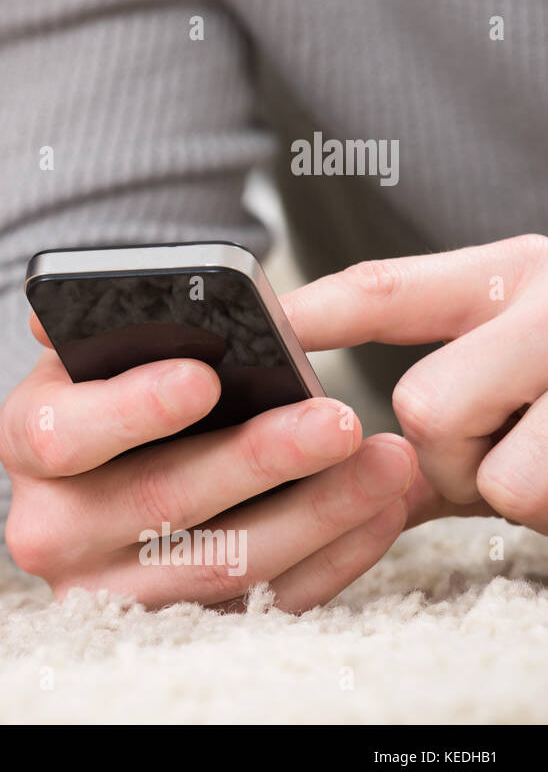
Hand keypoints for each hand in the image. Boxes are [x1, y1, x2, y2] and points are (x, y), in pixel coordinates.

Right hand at [0, 317, 415, 610]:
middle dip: (258, 461)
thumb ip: (119, 325)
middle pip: (158, 504)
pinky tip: (379, 510)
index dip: (133, 410)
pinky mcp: (171, 626)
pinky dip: (331, 559)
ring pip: (221, 565)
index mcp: (25, 442)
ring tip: (386, 463)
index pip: (65, 435)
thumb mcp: (100, 351)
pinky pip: (261, 605)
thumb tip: (155, 297)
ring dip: (317, 513)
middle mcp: (49, 529)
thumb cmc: (113, 388)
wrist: (106, 469)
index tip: (205, 379)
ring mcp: (107, 591)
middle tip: (336, 421)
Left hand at [281, 234, 547, 532]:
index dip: (308, 315)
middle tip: (508, 446)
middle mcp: (545, 304)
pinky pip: (525, 493)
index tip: (253, 331)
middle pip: (423, 405)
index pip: (383, 291)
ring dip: (505, 490)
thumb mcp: (514, 384)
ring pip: (480, 466)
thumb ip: (430, 413)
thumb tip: (319, 457)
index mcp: (507, 278)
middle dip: (453, 454)